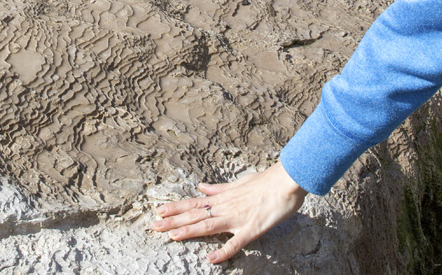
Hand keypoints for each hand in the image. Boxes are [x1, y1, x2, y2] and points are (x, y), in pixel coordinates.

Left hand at [152, 161, 306, 263]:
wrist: (286, 181)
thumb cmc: (266, 182)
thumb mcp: (239, 182)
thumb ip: (219, 188)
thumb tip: (202, 187)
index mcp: (223, 197)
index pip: (195, 203)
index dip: (176, 208)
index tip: (159, 211)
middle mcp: (226, 207)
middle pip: (196, 214)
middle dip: (174, 221)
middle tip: (154, 226)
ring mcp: (237, 218)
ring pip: (208, 225)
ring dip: (189, 231)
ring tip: (171, 236)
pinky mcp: (251, 230)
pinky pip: (236, 243)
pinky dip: (224, 251)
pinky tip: (211, 259)